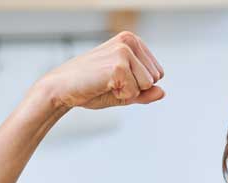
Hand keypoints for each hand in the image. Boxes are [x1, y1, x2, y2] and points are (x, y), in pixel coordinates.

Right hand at [36, 30, 164, 110]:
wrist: (64, 88)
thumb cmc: (92, 87)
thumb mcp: (124, 91)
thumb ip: (145, 93)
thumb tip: (163, 92)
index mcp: (132, 41)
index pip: (157, 74)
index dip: (139, 86)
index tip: (117, 80)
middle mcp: (129, 41)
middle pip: (154, 79)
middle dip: (135, 89)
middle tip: (111, 83)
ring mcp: (124, 51)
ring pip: (147, 85)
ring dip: (128, 92)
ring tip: (107, 83)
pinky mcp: (118, 65)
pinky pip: (134, 92)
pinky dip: (120, 96)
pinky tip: (104, 86)